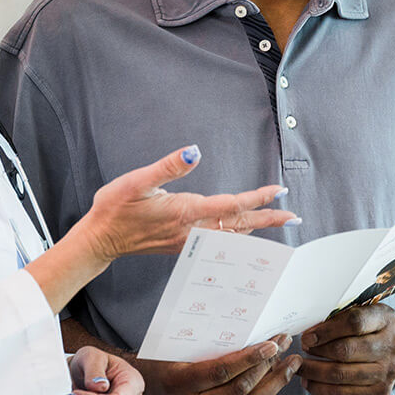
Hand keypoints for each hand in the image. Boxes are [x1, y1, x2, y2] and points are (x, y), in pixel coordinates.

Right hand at [79, 145, 296, 260]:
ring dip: (256, 228)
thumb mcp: (137, 180)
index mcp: (185, 211)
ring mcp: (187, 240)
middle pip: (238, 225)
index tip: (278, 190)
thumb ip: (168, 166)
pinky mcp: (181, 244)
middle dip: (268, 219)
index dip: (257, 197)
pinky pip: (219, 241)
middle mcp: (191, 229)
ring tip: (276, 222)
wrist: (99, 239)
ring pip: (231, 235)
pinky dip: (238, 235)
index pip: (231, 205)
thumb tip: (195, 151)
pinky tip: (243, 233)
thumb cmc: (115, 207)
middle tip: (294, 216)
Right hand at [133, 335, 299, 394]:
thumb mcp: (176, 349)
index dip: (250, 358)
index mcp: (180, 385)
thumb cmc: (162, 362)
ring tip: (291, 363)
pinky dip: (264, 394)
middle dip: (268, 366)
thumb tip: (246, 326)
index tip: (272, 343)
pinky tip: (275, 378)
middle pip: (241, 389)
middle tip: (285, 344)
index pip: (223, 371)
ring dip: (275, 382)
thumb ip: (205, 344)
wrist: (147, 394)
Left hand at [298, 304, 394, 394]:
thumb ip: (339, 317)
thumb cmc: (369, 328)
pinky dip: (322, 389)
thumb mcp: (361, 312)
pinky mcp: (381, 392)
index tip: (307, 336)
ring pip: (343, 374)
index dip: (326, 330)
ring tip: (300, 367)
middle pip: (346, 351)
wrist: (394, 351)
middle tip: (301, 351)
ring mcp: (388, 371)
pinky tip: (309, 383)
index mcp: (385, 319)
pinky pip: (345, 394)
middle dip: (318, 351)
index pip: (354, 322)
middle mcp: (392, 346)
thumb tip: (309, 331)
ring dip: (315, 372)